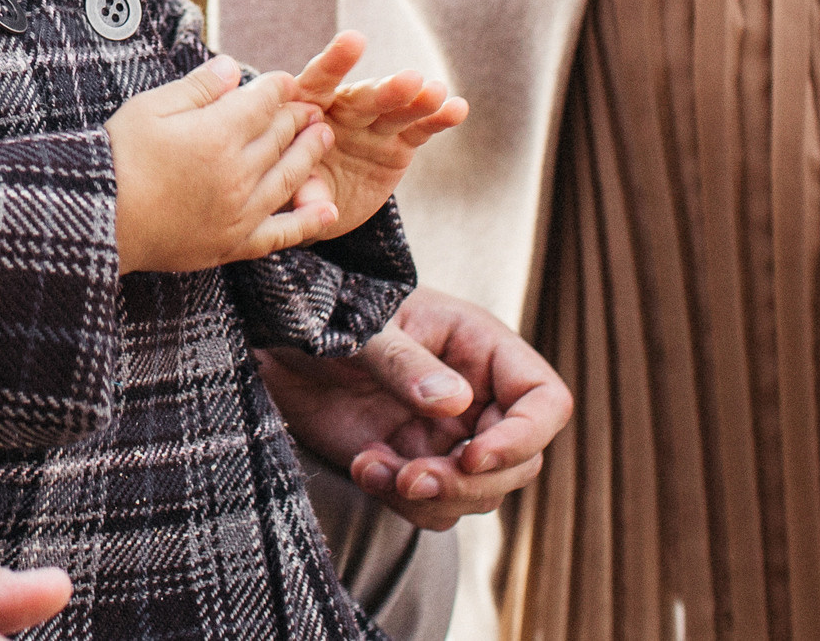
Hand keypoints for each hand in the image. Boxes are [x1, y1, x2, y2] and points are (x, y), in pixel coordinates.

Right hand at [107, 56, 336, 274]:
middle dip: (296, 116)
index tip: (285, 81)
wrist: (100, 220)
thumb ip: (197, 88)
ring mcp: (240, 211)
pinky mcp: (233, 243)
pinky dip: (308, 221)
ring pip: (288, 177)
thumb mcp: (149, 108)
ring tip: (323, 137)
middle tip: (310, 107)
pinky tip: (328, 209)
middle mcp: (238, 172)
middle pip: (279, 137)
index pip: (262, 103)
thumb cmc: (117, 157)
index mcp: (217, 134)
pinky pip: (282, 233)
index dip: (277, 87)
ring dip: (310, 154)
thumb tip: (233, 68)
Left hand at [257, 285, 572, 531]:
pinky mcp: (413, 465)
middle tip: (412, 479)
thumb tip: (452, 402)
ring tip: (371, 466)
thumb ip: (403, 361)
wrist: (274, 341)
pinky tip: (363, 466)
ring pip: (480, 494)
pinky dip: (402, 503)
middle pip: (520, 463)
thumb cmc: (324, 313)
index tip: (473, 456)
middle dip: (469, 482)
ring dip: (431, 496)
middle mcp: (476, 396)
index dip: (525, 437)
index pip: (545, 400)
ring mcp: (447, 436)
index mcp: (481, 348)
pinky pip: (434, 508)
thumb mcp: (361, 326)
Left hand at [287, 33, 467, 241]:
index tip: (354, 40)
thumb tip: (312, 203)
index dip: (334, 64)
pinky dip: (438, 119)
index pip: (317, 83)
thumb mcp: (288, 190)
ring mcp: (373, 125)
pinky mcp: (399, 143)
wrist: (316, 205)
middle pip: (363, 98)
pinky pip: (420, 129)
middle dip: (386, 90)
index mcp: (304, 110)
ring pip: (396, 110)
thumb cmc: (289, 188)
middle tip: (410, 80)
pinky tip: (457, 108)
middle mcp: (341, 111)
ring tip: (436, 92)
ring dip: (417, 101)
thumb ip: (302, 188)